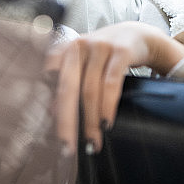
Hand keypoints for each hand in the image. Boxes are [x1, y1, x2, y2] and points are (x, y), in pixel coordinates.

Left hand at [46, 22, 183, 155]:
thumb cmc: (104, 57)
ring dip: (91, 121)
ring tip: (93, 142)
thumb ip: (67, 84)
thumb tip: (49, 113)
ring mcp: (99, 46)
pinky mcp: (120, 51)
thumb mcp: (83, 65)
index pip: (48, 81)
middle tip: (67, 148)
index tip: (47, 134)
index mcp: (63, 50)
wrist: (137, 36)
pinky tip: (107, 123)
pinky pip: (111, 83)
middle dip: (66, 122)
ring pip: (90, 90)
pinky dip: (108, 107)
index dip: (46, 107)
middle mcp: (78, 46)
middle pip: (67, 88)